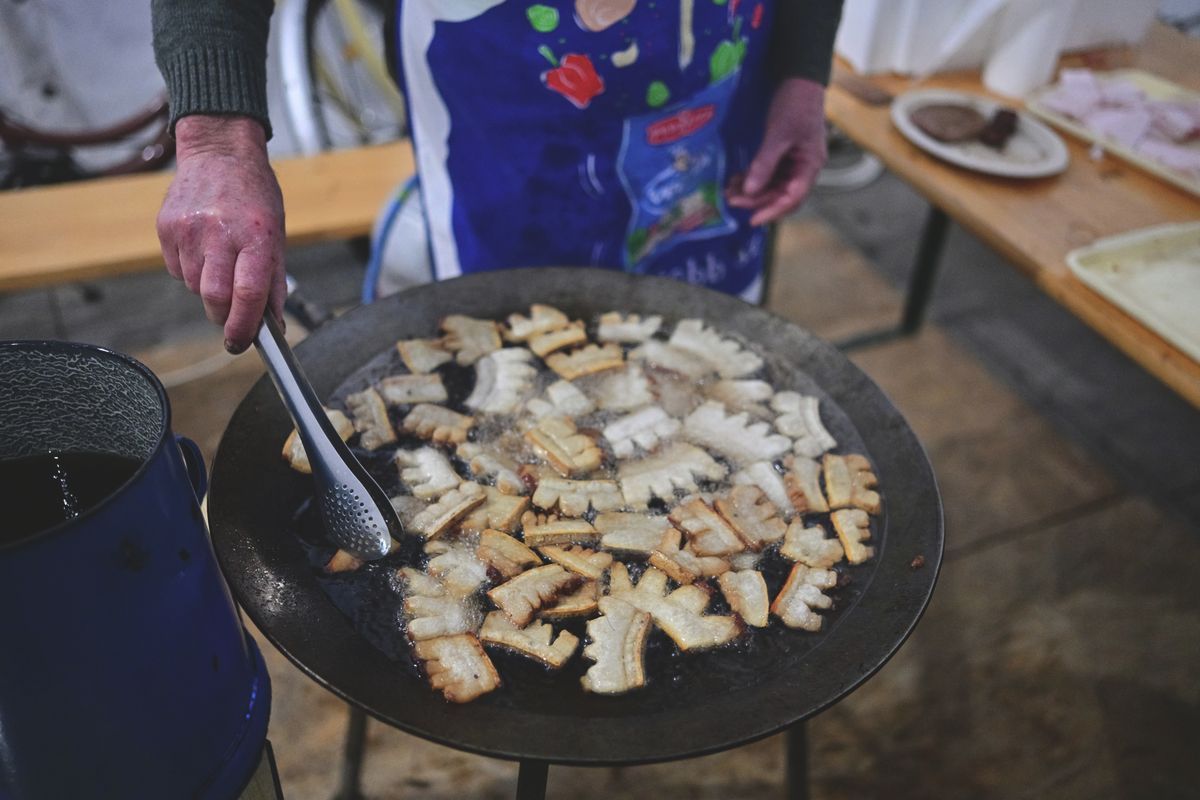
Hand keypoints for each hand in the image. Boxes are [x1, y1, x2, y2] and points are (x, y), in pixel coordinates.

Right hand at [157, 115, 285, 353]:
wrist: (219, 152)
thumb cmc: (254, 196)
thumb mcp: (276, 235)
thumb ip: (274, 281)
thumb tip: (273, 324)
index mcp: (255, 236)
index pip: (248, 293)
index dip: (244, 326)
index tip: (241, 343)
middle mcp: (219, 233)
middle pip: (214, 297)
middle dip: (223, 317)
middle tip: (231, 317)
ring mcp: (188, 230)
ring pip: (195, 287)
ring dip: (209, 291)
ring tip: (221, 266)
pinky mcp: (166, 228)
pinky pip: (178, 270)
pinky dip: (192, 273)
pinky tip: (203, 251)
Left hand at [727, 77, 828, 225]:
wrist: (799, 78)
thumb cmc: (795, 104)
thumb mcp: (778, 134)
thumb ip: (765, 163)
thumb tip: (750, 190)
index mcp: (810, 165)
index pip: (793, 198)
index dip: (773, 210)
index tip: (752, 219)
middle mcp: (804, 168)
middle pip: (781, 195)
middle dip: (757, 200)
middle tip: (731, 199)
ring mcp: (794, 162)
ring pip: (773, 186)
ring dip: (753, 190)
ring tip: (730, 190)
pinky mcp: (784, 155)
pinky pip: (769, 174)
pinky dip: (754, 178)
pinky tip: (737, 178)